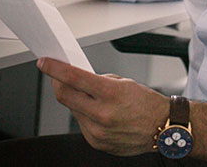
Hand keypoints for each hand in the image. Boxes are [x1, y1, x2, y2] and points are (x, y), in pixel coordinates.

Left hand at [37, 57, 168, 155]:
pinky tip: (97, 111)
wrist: (162, 128)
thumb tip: (77, 78)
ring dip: (75, 100)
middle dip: (57, 83)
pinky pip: (81, 124)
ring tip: (89, 96)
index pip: (73, 78)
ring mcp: (98, 131)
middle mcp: (102, 114)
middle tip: (57, 76)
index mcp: (110, 93)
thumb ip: (97, 80)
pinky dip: (84, 114)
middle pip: (65, 96)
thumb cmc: (146, 103)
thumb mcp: (123, 82)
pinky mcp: (96, 143)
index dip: (54, 68)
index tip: (44, 62)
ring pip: (72, 110)